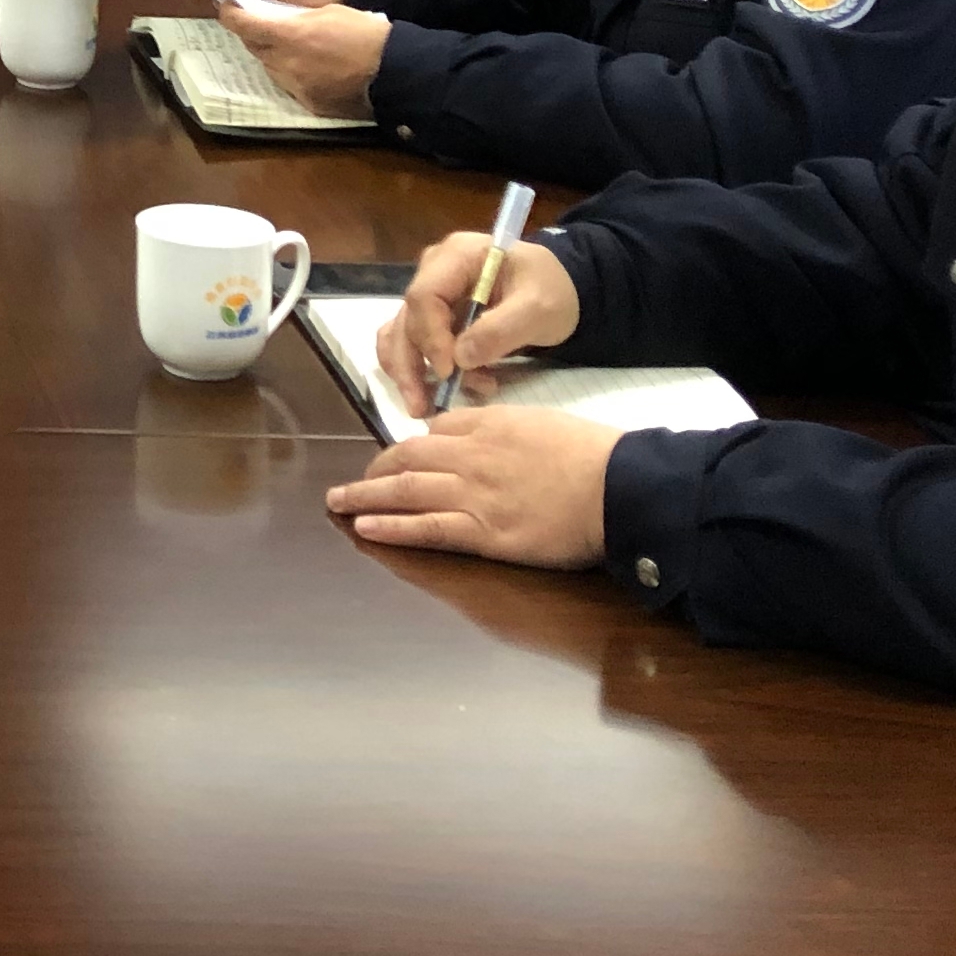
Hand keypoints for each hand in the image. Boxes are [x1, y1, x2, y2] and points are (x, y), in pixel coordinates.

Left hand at [214, 0, 387, 116]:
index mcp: (288, 35)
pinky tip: (308, 67)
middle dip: (254, 34)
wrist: (391, 71)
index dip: (231, 15)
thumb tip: (278, 20)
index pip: (243, 24)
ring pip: (270, 67)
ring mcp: (294, 86)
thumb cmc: (363, 33)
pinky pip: (288, 85)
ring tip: (290, 46)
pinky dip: (292, 74)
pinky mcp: (307, 103)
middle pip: (254, 47)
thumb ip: (295, 18)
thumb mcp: (327, 12)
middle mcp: (284, 63)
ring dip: (272, 55)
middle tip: (261, 23)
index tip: (227, 7)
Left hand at [322, 407, 620, 568]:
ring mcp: (474, 494)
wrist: (618, 486)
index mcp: (488, 425)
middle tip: (352, 480)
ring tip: (338, 501)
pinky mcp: (484, 533)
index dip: (408, 447)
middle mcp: (471, 456)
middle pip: (408, 458)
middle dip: (375, 469)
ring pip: (406, 491)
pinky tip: (366, 526)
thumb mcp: (541, 422)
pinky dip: (392, 527)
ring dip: (366, 495)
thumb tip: (471, 433)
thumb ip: (501, 427)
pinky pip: (427, 528)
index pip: (435, 432)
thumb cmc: (593, 455)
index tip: (395, 458)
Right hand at [378, 231, 582, 418]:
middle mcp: (434, 271)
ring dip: (409, 372)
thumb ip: (500, 330)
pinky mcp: (434, 316)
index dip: (431, 337)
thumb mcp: (538, 308)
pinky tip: (434, 392)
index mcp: (457, 256)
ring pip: (401, 334)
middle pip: (405, 318)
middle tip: (421, 407)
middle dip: (411, 365)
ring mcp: (432, 294)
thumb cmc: (552, 291)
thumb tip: (459, 359)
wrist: (561, 290)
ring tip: (427, 406)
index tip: (450, 372)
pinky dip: (417, 368)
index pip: (425, 296)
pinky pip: (410, 342)